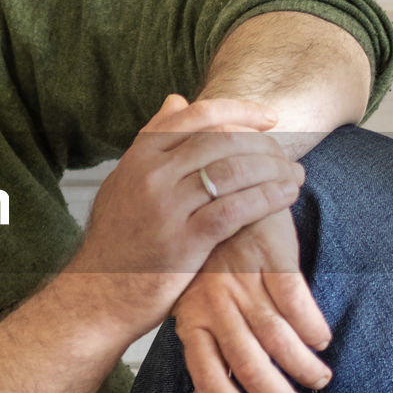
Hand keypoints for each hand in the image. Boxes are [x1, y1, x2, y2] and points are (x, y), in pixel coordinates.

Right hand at [64, 93, 305, 342]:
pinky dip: (267, 198)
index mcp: (139, 157)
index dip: (239, 110)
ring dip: (273, 170)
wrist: (98, 293)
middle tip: (286, 156)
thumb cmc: (117, 240)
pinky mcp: (183, 241)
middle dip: (264, 145)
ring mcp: (166, 207)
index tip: (269, 118)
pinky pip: (236, 209)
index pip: (195, 116)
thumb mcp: (124, 181)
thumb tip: (177, 99)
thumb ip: (151, 141)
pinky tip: (285, 196)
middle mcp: (151, 175)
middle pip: (221, 140)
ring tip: (294, 176)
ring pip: (233, 171)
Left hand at [172, 207, 332, 392]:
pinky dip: (310, 324)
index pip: (206, 374)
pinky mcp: (270, 255)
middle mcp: (213, 303)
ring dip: (302, 366)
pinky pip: (293, 297)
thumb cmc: (210, 261)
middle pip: (247, 363)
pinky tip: (322, 340)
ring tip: (320, 381)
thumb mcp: (195, 306)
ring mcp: (241, 280)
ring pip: (274, 335)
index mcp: (191, 318)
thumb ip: (206, 355)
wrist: (223, 193)